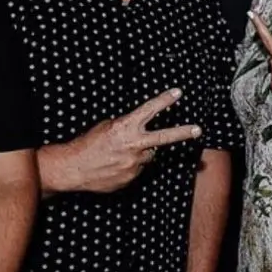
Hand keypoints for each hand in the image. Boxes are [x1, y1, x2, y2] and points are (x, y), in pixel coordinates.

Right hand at [63, 89, 203, 193]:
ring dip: (139, 153)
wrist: (74, 169)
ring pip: (148, 155)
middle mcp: (133, 146)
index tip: (178, 93)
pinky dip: (130, 165)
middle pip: (163, 138)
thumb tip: (139, 130)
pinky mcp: (132, 178)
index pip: (149, 110)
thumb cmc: (88, 144)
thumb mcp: (106, 128)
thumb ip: (126, 127)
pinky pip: (138, 169)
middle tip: (198, 130)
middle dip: (182, 133)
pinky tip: (116, 164)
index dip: (165, 100)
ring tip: (120, 154)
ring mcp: (134, 164)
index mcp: (125, 128)